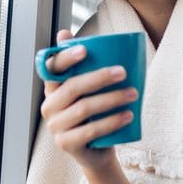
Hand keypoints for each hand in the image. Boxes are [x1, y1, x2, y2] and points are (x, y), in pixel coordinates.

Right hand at [39, 29, 138, 173]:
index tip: (85, 50)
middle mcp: (49, 106)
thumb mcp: (90, 88)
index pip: (51, 68)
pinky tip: (128, 115)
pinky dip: (111, 122)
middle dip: (99, 77)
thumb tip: (66, 32)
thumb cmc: (94, 113)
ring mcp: (56, 127)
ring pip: (83, 109)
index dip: (65, 58)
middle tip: (123, 72)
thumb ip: (83, 64)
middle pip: (72, 88)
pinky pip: (90, 131)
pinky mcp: (66, 144)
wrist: (97, 151)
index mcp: (52, 88)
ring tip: (133, 93)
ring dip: (111, 99)